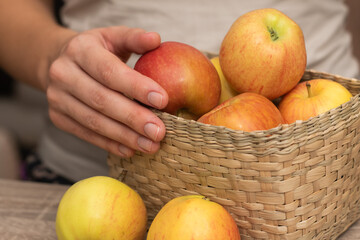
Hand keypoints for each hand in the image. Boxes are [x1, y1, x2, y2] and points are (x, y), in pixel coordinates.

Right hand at [47, 26, 168, 156]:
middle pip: (102, 100)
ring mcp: (57, 98)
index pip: (109, 71)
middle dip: (133, 118)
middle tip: (160, 131)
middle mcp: (63, 74)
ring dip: (125, 136)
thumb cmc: (96, 51)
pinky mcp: (58, 118)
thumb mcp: (113, 37)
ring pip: (94, 122)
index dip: (136, 87)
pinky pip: (86, 134)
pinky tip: (131, 150)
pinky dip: (110, 144)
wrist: (58, 63)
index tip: (162, 100)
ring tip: (151, 145)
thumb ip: (134, 38)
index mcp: (80, 49)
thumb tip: (156, 39)